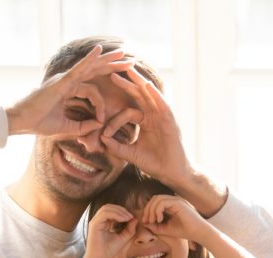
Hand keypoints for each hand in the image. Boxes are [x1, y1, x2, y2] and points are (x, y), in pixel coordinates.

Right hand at [6, 45, 133, 135]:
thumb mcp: (66, 127)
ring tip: (124, 53)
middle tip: (130, 61)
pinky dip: (89, 59)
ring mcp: (65, 79)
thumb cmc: (39, 123)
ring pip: (91, 67)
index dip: (100, 104)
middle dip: (113, 66)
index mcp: (68, 90)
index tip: (101, 120)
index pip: (92, 90)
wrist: (22, 121)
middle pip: (95, 71)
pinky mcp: (62, 81)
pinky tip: (100, 50)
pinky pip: (79, 68)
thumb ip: (83, 127)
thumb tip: (99, 125)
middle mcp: (68, 81)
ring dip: (109, 60)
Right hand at [86, 204, 136, 257]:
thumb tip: (135, 219)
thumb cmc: (109, 251)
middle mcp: (98, 221)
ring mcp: (95, 222)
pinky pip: (104, 214)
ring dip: (119, 211)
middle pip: (109, 207)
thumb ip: (129, 229)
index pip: (112, 210)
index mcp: (103, 223)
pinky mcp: (94, 224)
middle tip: (130, 216)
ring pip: (106, 208)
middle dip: (121, 209)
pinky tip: (123, 219)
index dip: (122, 211)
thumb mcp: (123, 238)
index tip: (132, 217)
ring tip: (127, 217)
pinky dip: (115, 214)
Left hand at [100, 68, 190, 187]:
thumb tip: (101, 140)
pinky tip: (147, 85)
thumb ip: (116, 147)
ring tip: (129, 69)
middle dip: (126, 83)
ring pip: (149, 94)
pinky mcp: (170, 120)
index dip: (114, 121)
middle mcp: (153, 115)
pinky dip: (155, 94)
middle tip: (112, 71)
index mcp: (145, 121)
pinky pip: (162, 104)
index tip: (104, 133)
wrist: (171, 173)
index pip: (127, 112)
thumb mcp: (131, 154)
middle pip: (138, 95)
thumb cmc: (154, 163)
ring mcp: (162, 116)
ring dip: (139, 81)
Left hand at [142, 195, 209, 243]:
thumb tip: (144, 223)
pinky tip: (159, 220)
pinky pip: (163, 202)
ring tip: (153, 221)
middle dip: (148, 209)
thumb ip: (155, 226)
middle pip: (155, 198)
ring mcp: (177, 200)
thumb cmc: (185, 232)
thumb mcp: (166, 229)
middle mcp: (174, 200)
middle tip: (147, 221)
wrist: (199, 234)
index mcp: (171, 205)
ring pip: (158, 199)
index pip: (155, 202)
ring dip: (152, 210)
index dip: (148, 210)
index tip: (146, 222)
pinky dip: (158, 211)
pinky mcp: (179, 203)